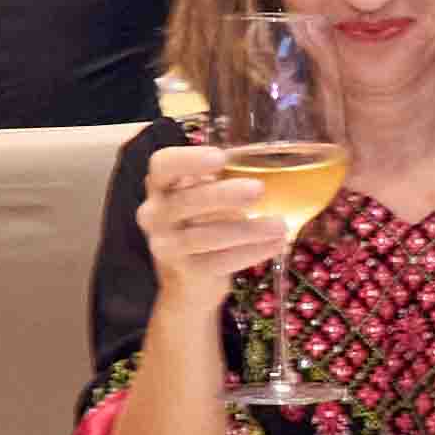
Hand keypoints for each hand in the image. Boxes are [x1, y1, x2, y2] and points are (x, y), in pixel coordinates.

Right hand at [135, 131, 309, 309]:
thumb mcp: (208, 193)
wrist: (190, 276)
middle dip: (223, 196)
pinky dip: (250, 253)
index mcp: (161, 184)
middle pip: (185, 201)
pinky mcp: (184, 272)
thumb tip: (273, 160)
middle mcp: (155, 214)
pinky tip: (276, 244)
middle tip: (258, 189)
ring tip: (279, 225)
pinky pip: (217, 263)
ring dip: (246, 230)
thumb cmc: (204, 219)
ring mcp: (165, 245)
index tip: (220, 158)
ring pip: (203, 237)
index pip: (163, 165)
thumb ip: (227, 176)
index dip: (188, 160)